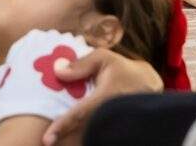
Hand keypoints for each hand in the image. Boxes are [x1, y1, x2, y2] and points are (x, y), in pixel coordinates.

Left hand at [42, 48, 162, 144]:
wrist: (148, 85)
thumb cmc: (122, 70)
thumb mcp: (104, 58)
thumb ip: (81, 64)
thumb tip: (57, 71)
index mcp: (106, 96)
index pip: (81, 114)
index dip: (63, 126)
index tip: (46, 139)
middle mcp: (110, 115)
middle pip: (83, 135)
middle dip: (66, 142)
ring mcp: (114, 127)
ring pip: (90, 139)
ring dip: (73, 142)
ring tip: (57, 145)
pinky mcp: (115, 133)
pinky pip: (97, 139)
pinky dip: (84, 141)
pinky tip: (70, 141)